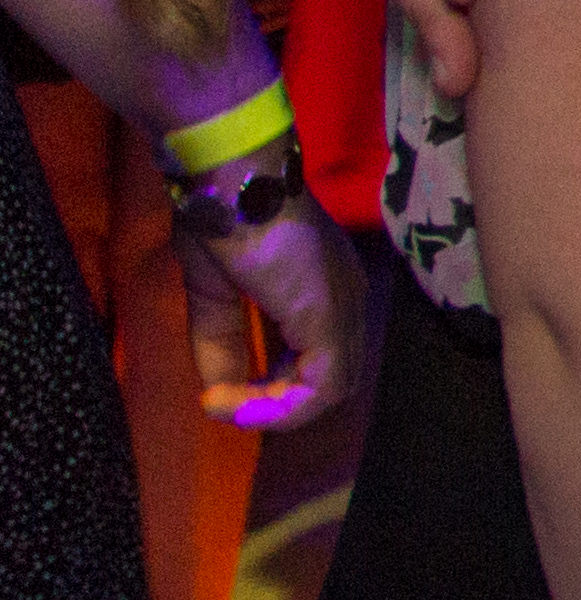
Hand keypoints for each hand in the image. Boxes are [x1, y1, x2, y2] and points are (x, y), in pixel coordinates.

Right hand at [182, 193, 365, 429]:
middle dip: (274, 403)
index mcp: (324, 291)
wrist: (231, 189)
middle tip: (225, 403)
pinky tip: (236, 403)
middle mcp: (346, 302)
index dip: (273, 388)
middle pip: (328, 377)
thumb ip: (222, 347)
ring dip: (276, 410)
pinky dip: (282, 409)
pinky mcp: (332, 319)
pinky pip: (325, 388)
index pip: (318, 359)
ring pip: (331, 389)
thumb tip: (218, 397)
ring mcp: (345, 310)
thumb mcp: (216, 298)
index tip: (223, 394)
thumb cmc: (223, 226)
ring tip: (227, 405)